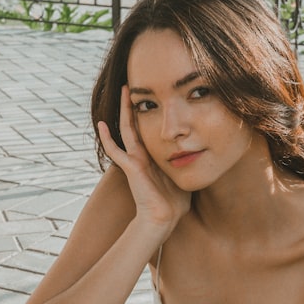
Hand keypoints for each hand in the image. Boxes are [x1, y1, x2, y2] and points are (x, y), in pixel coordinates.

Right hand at [98, 86, 190, 235]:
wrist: (164, 219)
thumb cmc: (175, 203)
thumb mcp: (184, 177)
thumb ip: (188, 165)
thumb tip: (202, 155)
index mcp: (153, 157)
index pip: (148, 130)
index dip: (148, 113)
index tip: (152, 96)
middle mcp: (142, 156)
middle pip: (136, 124)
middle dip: (134, 105)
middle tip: (131, 85)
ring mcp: (134, 161)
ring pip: (127, 130)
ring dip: (124, 110)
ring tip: (123, 91)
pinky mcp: (131, 168)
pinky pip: (115, 150)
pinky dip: (107, 138)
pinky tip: (101, 124)